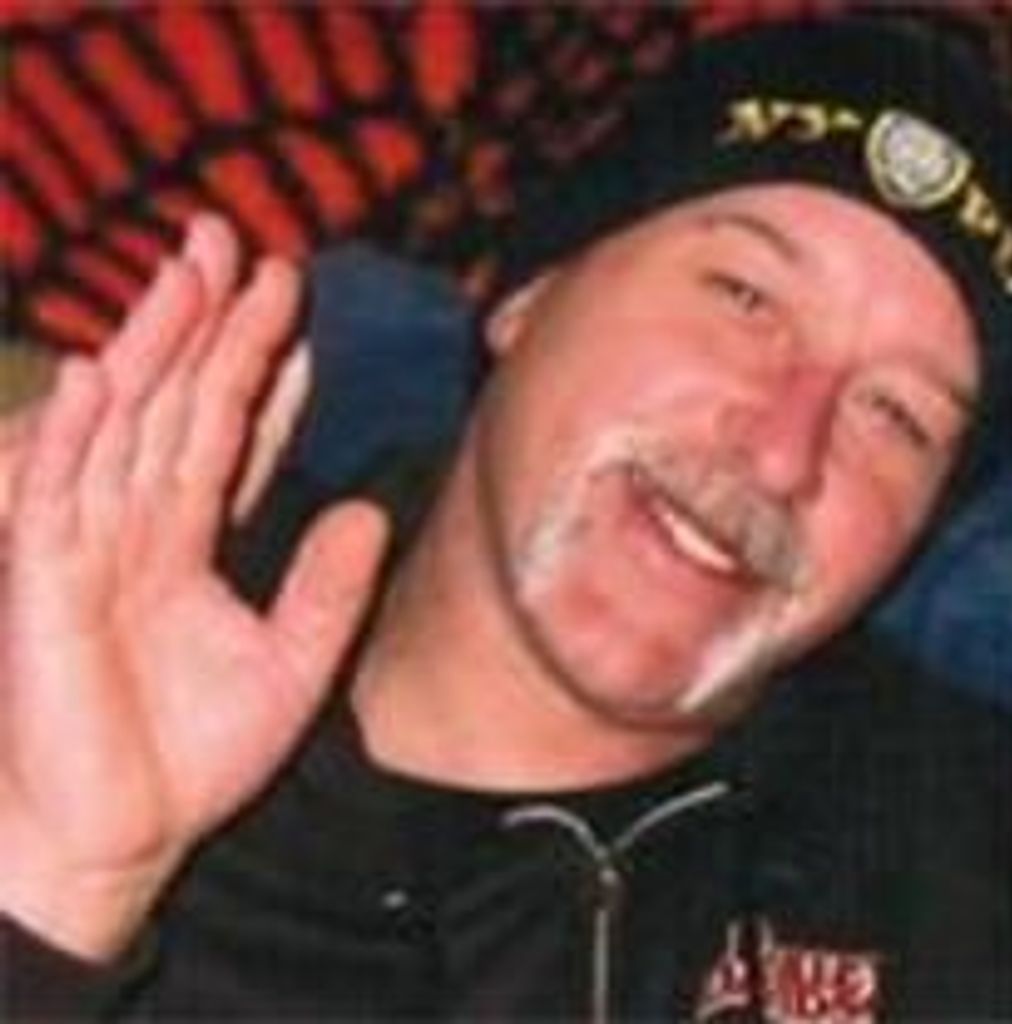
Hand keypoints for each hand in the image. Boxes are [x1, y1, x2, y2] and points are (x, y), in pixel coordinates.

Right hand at [0, 215, 387, 959]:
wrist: (118, 835)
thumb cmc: (192, 756)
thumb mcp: (290, 666)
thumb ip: (327, 589)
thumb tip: (363, 511)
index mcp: (192, 537)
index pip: (229, 428)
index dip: (260, 363)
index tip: (292, 299)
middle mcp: (139, 525)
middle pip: (175, 401)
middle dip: (203, 320)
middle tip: (232, 238)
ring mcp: (86, 545)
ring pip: (122, 425)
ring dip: (150, 349)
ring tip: (186, 273)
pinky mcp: (42, 583)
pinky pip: (57, 495)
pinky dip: (75, 435)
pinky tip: (97, 374)